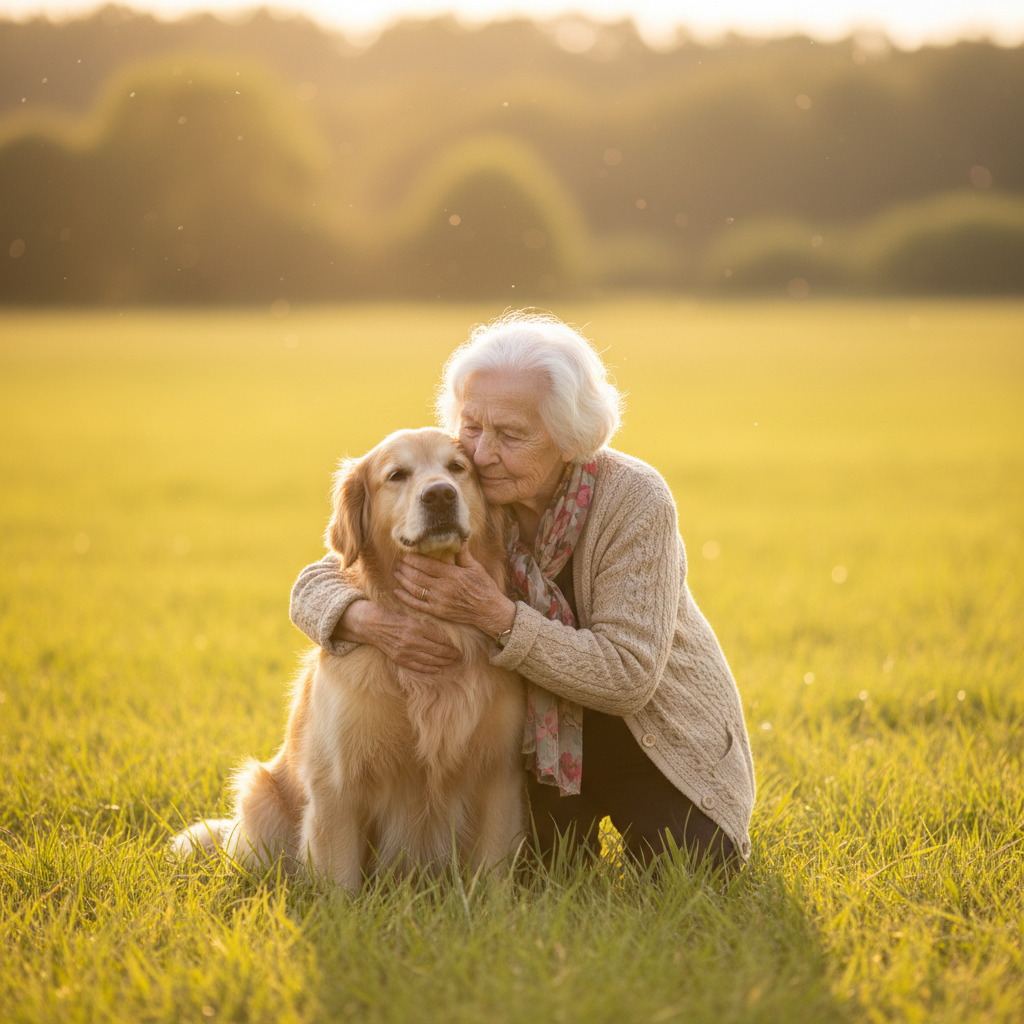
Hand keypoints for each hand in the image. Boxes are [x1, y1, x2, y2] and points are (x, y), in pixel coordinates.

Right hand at [333, 599, 460, 673]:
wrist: (371, 624)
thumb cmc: (393, 616)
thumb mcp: (411, 615)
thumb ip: (426, 624)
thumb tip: (444, 634)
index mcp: (416, 626)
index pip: (439, 638)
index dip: (451, 644)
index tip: (459, 645)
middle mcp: (411, 640)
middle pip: (437, 650)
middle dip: (451, 654)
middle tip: (460, 655)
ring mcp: (405, 651)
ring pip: (430, 659)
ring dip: (443, 661)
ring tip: (453, 662)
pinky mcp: (399, 658)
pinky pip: (417, 666)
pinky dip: (430, 668)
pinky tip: (439, 669)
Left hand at [394, 549, 515, 638]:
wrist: (489, 611)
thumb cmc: (484, 587)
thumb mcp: (476, 568)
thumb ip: (463, 555)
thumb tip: (457, 540)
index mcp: (452, 574)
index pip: (427, 565)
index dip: (414, 559)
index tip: (406, 555)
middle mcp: (443, 588)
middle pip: (417, 576)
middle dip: (405, 568)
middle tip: (397, 562)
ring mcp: (439, 601)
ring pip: (414, 589)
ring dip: (403, 580)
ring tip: (396, 572)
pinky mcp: (438, 612)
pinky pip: (417, 605)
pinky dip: (405, 598)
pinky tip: (397, 592)